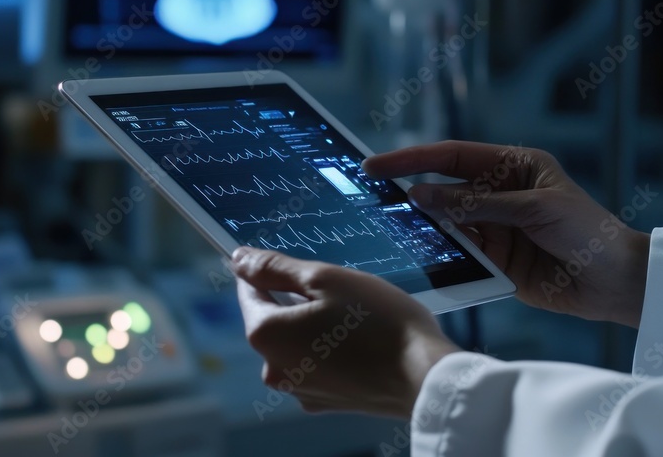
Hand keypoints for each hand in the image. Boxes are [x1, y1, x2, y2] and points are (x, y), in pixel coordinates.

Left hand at [231, 247, 459, 418]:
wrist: (423, 376)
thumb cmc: (377, 320)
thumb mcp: (325, 279)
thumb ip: (275, 268)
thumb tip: (238, 260)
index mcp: (266, 334)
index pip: (250, 291)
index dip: (268, 271)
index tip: (296, 264)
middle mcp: (273, 368)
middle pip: (274, 318)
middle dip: (299, 300)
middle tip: (341, 290)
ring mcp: (299, 389)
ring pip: (296, 342)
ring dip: (315, 325)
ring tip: (356, 317)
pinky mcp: (324, 402)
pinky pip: (316, 364)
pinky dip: (330, 350)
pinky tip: (360, 343)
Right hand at [363, 141, 649, 327]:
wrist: (617, 282)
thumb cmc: (587, 232)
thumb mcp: (535, 209)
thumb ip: (478, 204)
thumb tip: (423, 195)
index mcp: (513, 166)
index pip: (453, 156)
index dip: (413, 159)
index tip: (376, 164)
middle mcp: (499, 193)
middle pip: (444, 189)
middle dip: (411, 193)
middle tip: (370, 198)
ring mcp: (495, 228)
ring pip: (447, 223)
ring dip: (422, 227)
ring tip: (389, 229)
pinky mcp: (494, 259)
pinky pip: (458, 253)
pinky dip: (439, 254)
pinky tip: (419, 255)